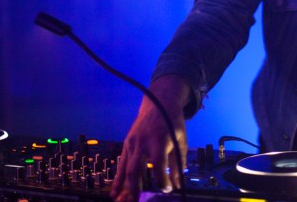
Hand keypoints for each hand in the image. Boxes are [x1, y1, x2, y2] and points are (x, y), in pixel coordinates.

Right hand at [110, 75, 190, 201]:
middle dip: (136, 188)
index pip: (158, 164)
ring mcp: (132, 143)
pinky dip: (118, 179)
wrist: (158, 102)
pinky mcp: (127, 144)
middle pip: (136, 169)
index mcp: (159, 140)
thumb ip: (179, 162)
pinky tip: (115, 193)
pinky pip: (121, 164)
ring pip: (126, 169)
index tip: (168, 189)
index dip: (162, 179)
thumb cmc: (172, 122)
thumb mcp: (180, 140)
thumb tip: (178, 184)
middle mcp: (143, 142)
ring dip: (124, 187)